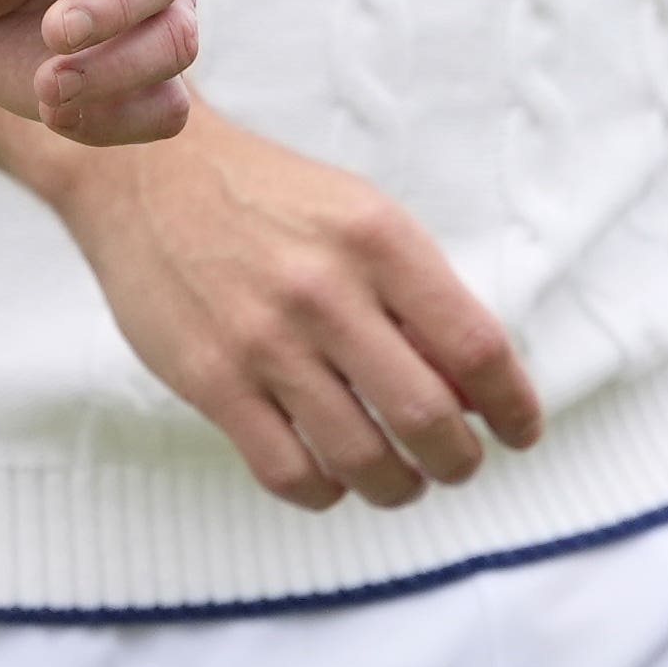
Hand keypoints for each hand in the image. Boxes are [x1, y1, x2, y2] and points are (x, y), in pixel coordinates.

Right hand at [48, 105, 543, 508]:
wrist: (146, 173)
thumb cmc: (269, 198)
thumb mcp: (360, 216)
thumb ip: (418, 295)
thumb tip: (477, 392)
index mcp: (378, 240)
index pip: (477, 346)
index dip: (515, 406)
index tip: (520, 432)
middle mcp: (325, 291)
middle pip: (429, 417)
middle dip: (460, 461)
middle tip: (457, 464)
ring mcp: (263, 340)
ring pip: (362, 460)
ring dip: (399, 488)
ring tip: (401, 481)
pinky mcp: (211, 380)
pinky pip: (287, 472)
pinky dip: (325, 493)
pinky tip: (331, 478)